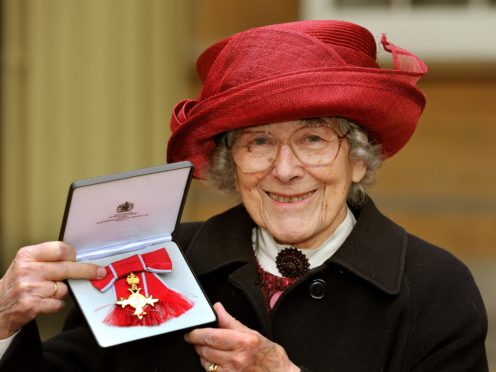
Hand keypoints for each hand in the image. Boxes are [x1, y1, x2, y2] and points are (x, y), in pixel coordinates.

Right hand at [0, 241, 105, 338]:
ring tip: (49, 292)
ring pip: (64, 288)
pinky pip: (59, 303)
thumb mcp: (26, 264)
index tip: (79, 258)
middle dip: (87, 270)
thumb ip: (48, 259)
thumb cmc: (17, 283)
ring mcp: (29, 288)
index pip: (59, 249)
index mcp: (27, 255)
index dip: (73, 254)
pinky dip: (57, 304)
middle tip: (99, 272)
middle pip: (67, 268)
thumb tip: (78, 258)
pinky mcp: (32, 305)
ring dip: (63, 291)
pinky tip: (47, 302)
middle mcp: (27, 270)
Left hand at [184, 302, 299, 371]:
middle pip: (205, 349)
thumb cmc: (269, 355)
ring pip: (205, 362)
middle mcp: (236, 358)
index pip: (211, 336)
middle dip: (198, 343)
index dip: (196, 334)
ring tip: (212, 350)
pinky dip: (210, 366)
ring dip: (203, 355)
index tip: (191, 332)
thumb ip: (231, 321)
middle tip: (198, 339)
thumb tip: (218, 309)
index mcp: (243, 341)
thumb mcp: (252, 333)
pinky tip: (217, 362)